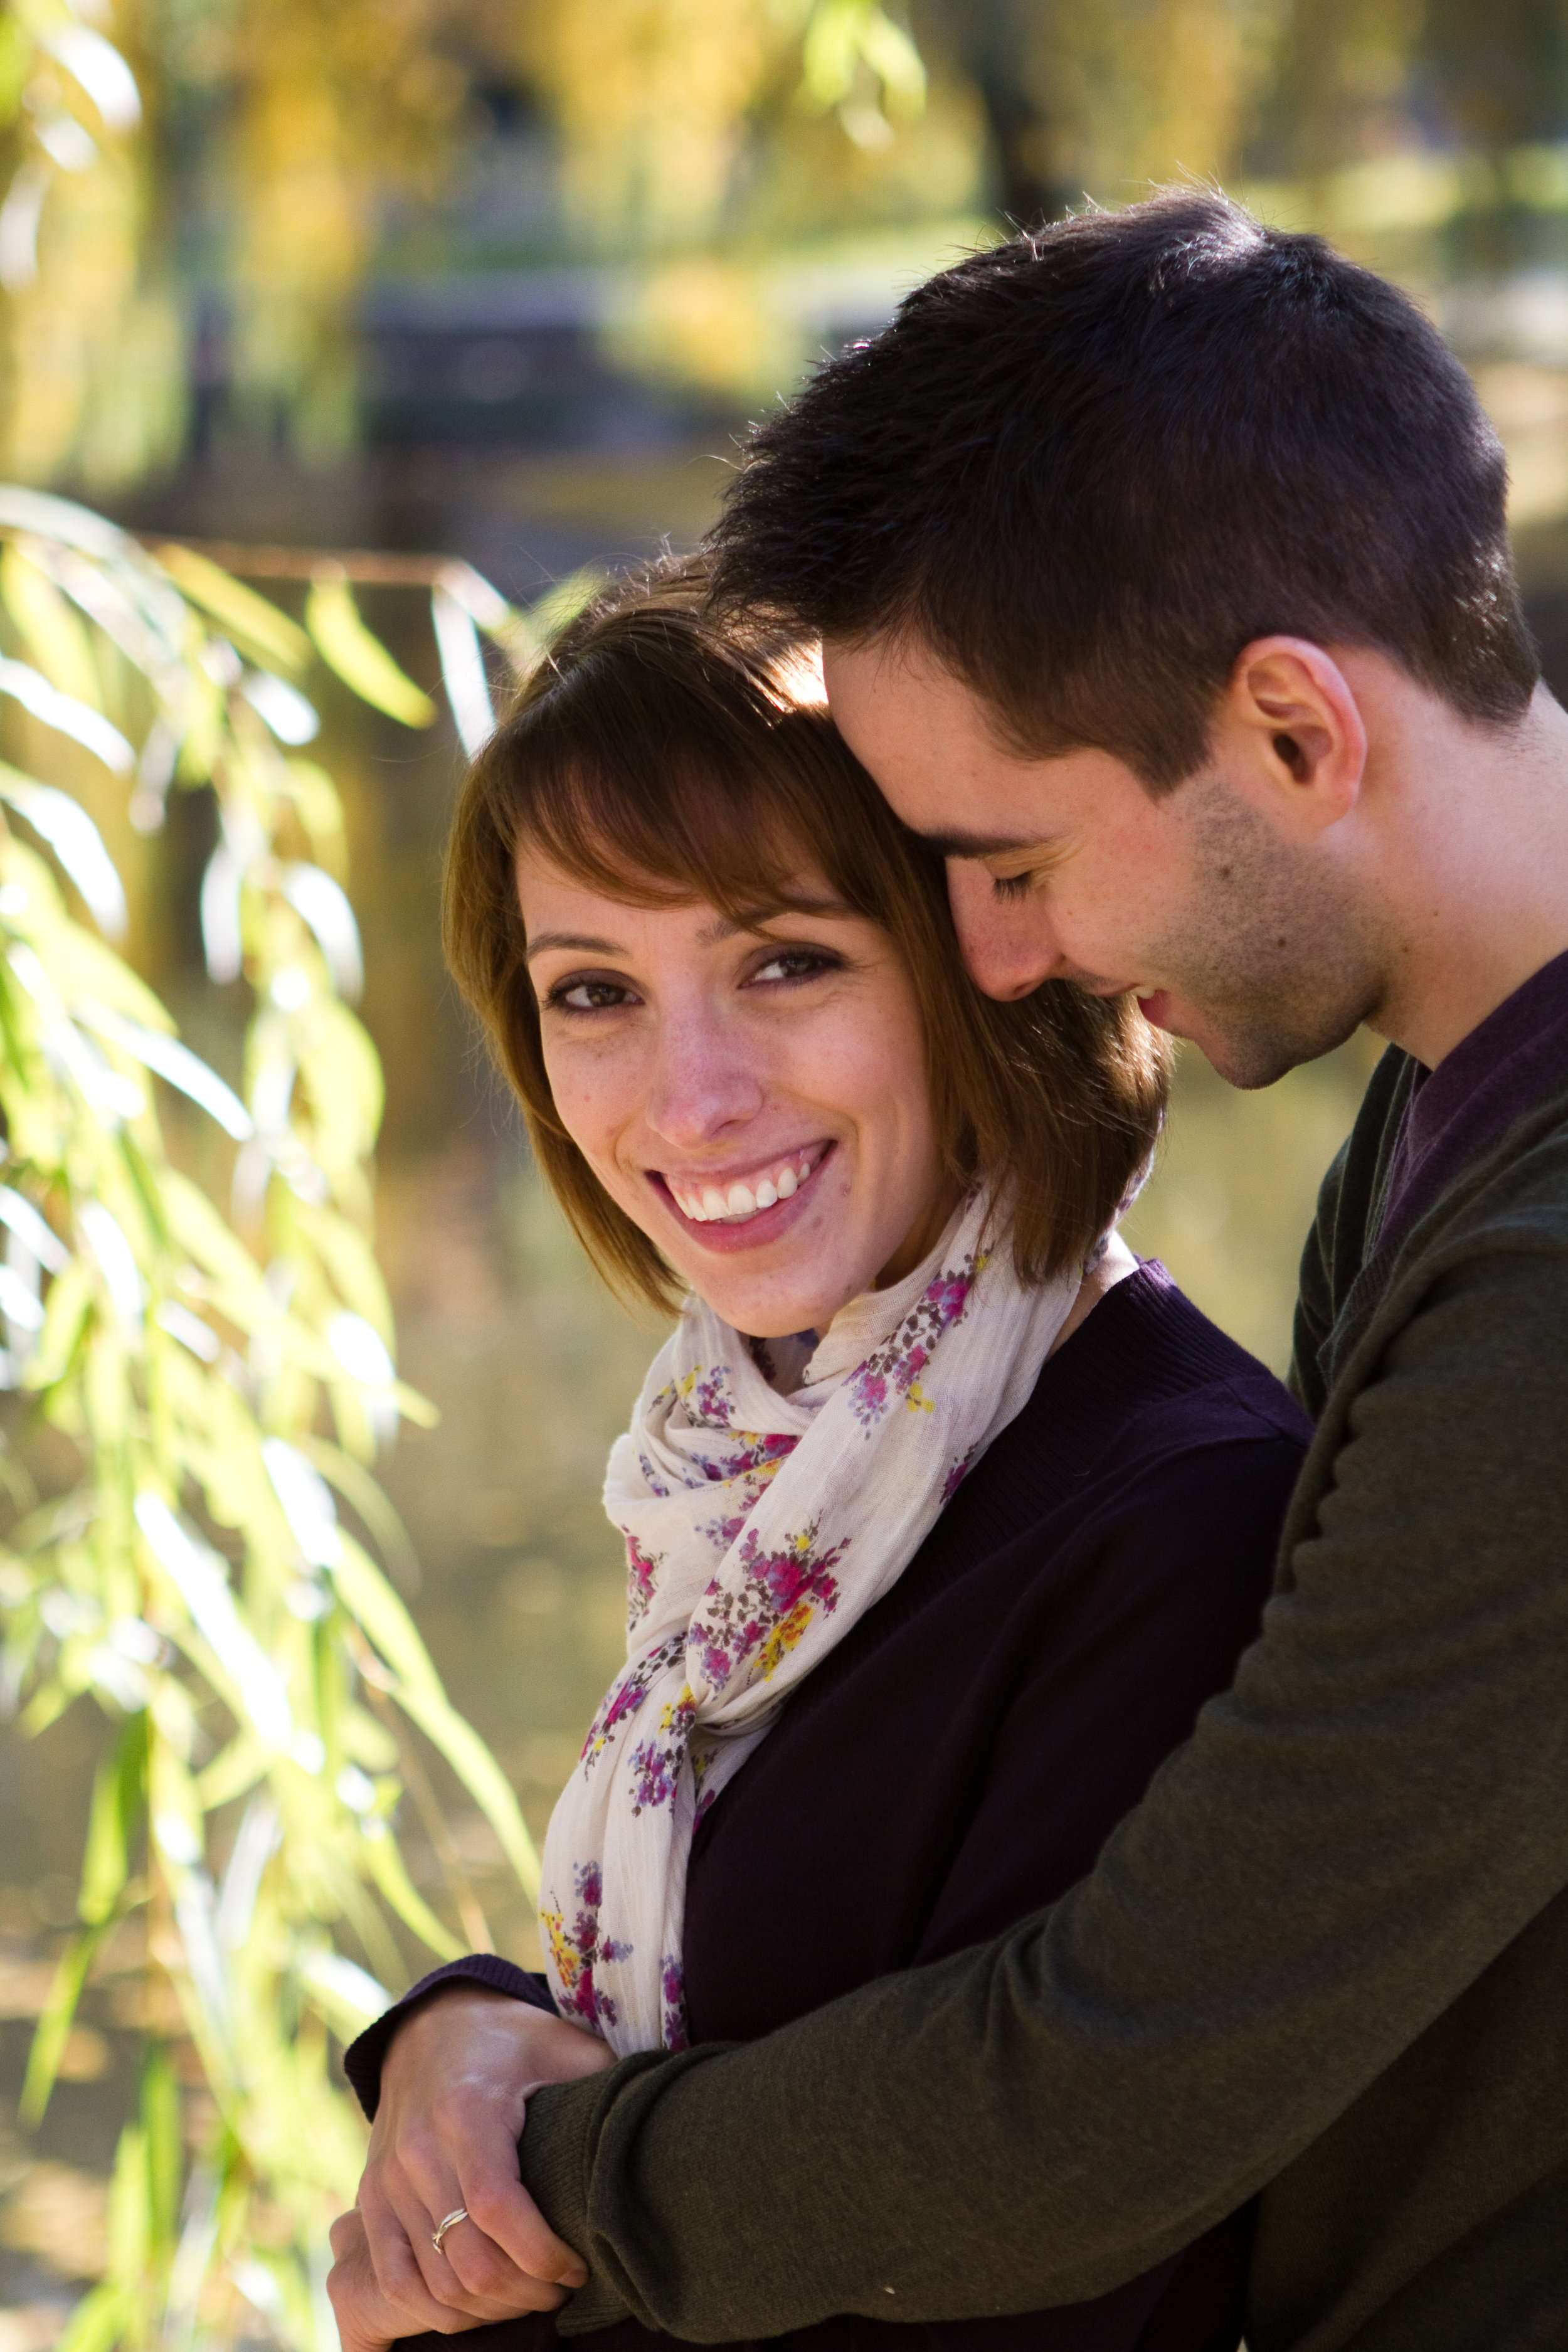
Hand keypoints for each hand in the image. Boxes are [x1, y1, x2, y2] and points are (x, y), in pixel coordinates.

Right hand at [342, 1986, 614, 2333]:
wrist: (430, 2028)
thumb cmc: (511, 2040)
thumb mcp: (563, 2043)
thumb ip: (603, 2081)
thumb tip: (662, 2121)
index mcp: (467, 2111)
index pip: (498, 2209)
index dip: (544, 2254)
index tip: (580, 2265)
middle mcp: (419, 2152)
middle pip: (469, 2262)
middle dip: (527, 2293)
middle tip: (564, 2288)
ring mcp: (389, 2182)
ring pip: (437, 2286)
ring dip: (490, 2309)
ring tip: (532, 2294)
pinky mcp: (372, 2202)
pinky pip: (396, 2284)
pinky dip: (437, 2311)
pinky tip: (481, 2303)